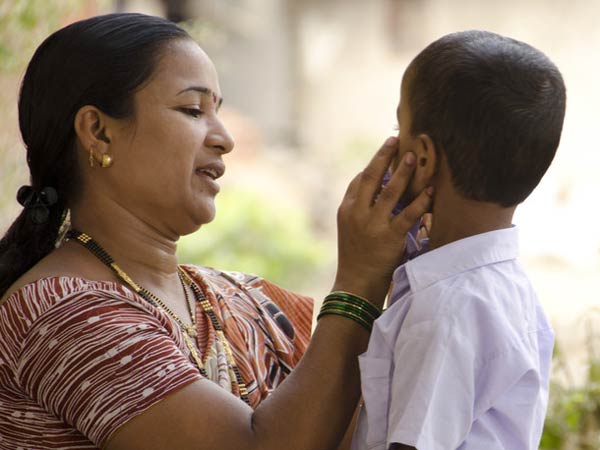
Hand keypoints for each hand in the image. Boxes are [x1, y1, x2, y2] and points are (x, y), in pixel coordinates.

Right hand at [333, 137, 432, 305]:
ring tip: (412, 157)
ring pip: (390, 191)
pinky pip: (408, 215)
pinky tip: (430, 191)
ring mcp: (373, 225)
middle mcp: (357, 213)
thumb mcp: (351, 229)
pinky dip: (420, 202)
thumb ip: (361, 208)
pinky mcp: (389, 238)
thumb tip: (380, 187)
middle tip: (397, 141)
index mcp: (346, 210)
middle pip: (371, 177)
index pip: (359, 180)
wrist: (355, 284)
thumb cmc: (356, 256)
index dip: (374, 162)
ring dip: (402, 172)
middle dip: (384, 157)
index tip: (386, 148)